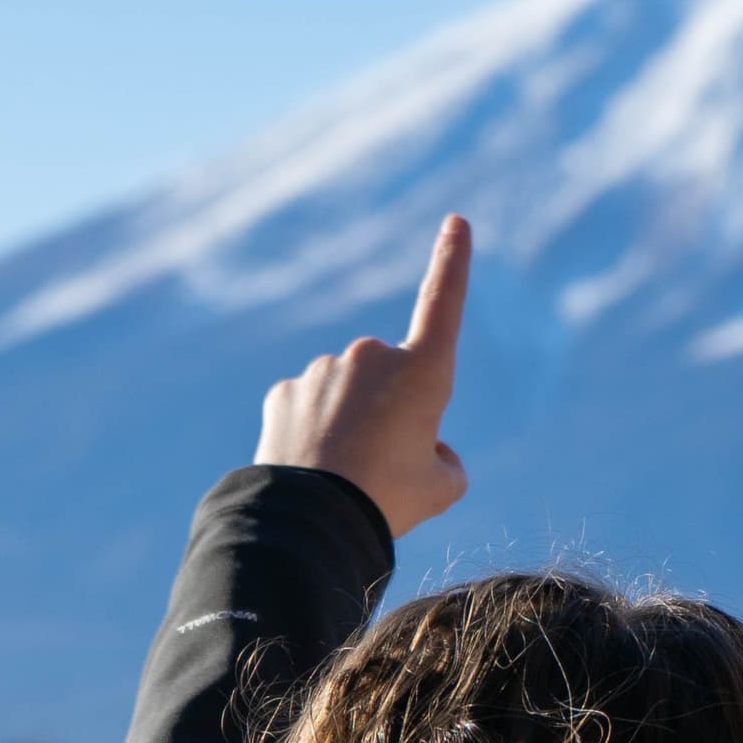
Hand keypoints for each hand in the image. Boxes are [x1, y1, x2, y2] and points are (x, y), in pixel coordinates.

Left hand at [255, 214, 471, 535]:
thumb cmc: (388, 500)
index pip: (443, 303)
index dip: (452, 262)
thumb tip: (426, 446)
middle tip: (385, 465)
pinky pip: (309, 407)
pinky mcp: (286, 391)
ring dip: (351, 424)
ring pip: (347, 394)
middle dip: (392, 410)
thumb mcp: (441, 486)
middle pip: (392, 379)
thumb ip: (442, 458)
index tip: (456, 222)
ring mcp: (324, 370)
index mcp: (422, 372)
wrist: (311, 520)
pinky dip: (313, 432)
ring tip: (347, 474)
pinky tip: (312, 466)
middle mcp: (372, 357)